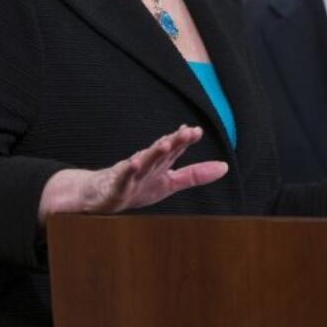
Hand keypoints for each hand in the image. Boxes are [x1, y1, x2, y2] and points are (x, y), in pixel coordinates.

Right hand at [38, 125, 227, 220]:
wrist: (102, 195)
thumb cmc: (137, 186)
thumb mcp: (170, 182)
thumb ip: (195, 174)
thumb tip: (225, 167)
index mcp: (159, 165)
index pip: (174, 150)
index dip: (184, 141)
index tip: (196, 131)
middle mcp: (146, 165)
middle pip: (161, 152)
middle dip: (174, 142)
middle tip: (187, 132)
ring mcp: (131, 174)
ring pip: (144, 161)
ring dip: (154, 152)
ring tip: (165, 144)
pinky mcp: (117, 185)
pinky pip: (123, 177)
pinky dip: (128, 170)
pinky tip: (134, 163)